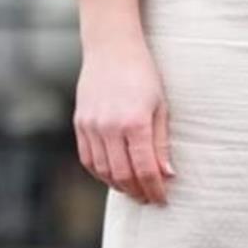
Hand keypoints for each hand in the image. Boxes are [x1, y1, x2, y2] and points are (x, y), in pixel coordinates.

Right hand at [73, 37, 173, 204]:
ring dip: (119, 186)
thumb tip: (167, 175)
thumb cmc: (143, 76)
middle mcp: (109, 127)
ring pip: (103, 171)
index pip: (146, 170)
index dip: (155, 190)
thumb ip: (161, 144)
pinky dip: (101, 173)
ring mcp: (91, 125)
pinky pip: (88, 158)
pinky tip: (114, 177)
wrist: (111, 48)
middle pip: (123, 175)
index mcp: (135, 123)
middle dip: (138, 192)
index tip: (163, 200)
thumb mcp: (161, 108)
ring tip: (134, 191)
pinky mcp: (80, 123)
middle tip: (149, 199)